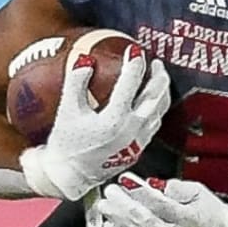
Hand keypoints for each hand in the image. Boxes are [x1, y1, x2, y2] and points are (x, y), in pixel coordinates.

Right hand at [20, 47, 170, 199]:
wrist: (70, 176)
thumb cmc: (66, 143)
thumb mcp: (67, 110)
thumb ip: (76, 81)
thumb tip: (85, 59)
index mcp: (114, 119)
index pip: (131, 84)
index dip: (135, 64)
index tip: (135, 50)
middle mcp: (131, 130)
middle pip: (155, 96)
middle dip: (159, 76)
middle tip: (156, 63)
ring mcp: (137, 141)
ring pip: (159, 111)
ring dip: (162, 92)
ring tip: (158, 79)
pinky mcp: (138, 149)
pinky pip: (154, 124)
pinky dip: (156, 109)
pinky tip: (151, 103)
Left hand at [95, 172, 227, 226]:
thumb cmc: (209, 211)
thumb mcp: (199, 192)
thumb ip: (178, 188)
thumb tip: (155, 185)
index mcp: (188, 218)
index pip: (160, 205)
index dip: (141, 192)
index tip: (126, 180)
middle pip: (144, 220)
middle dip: (123, 206)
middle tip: (110, 192)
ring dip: (118, 220)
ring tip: (105, 207)